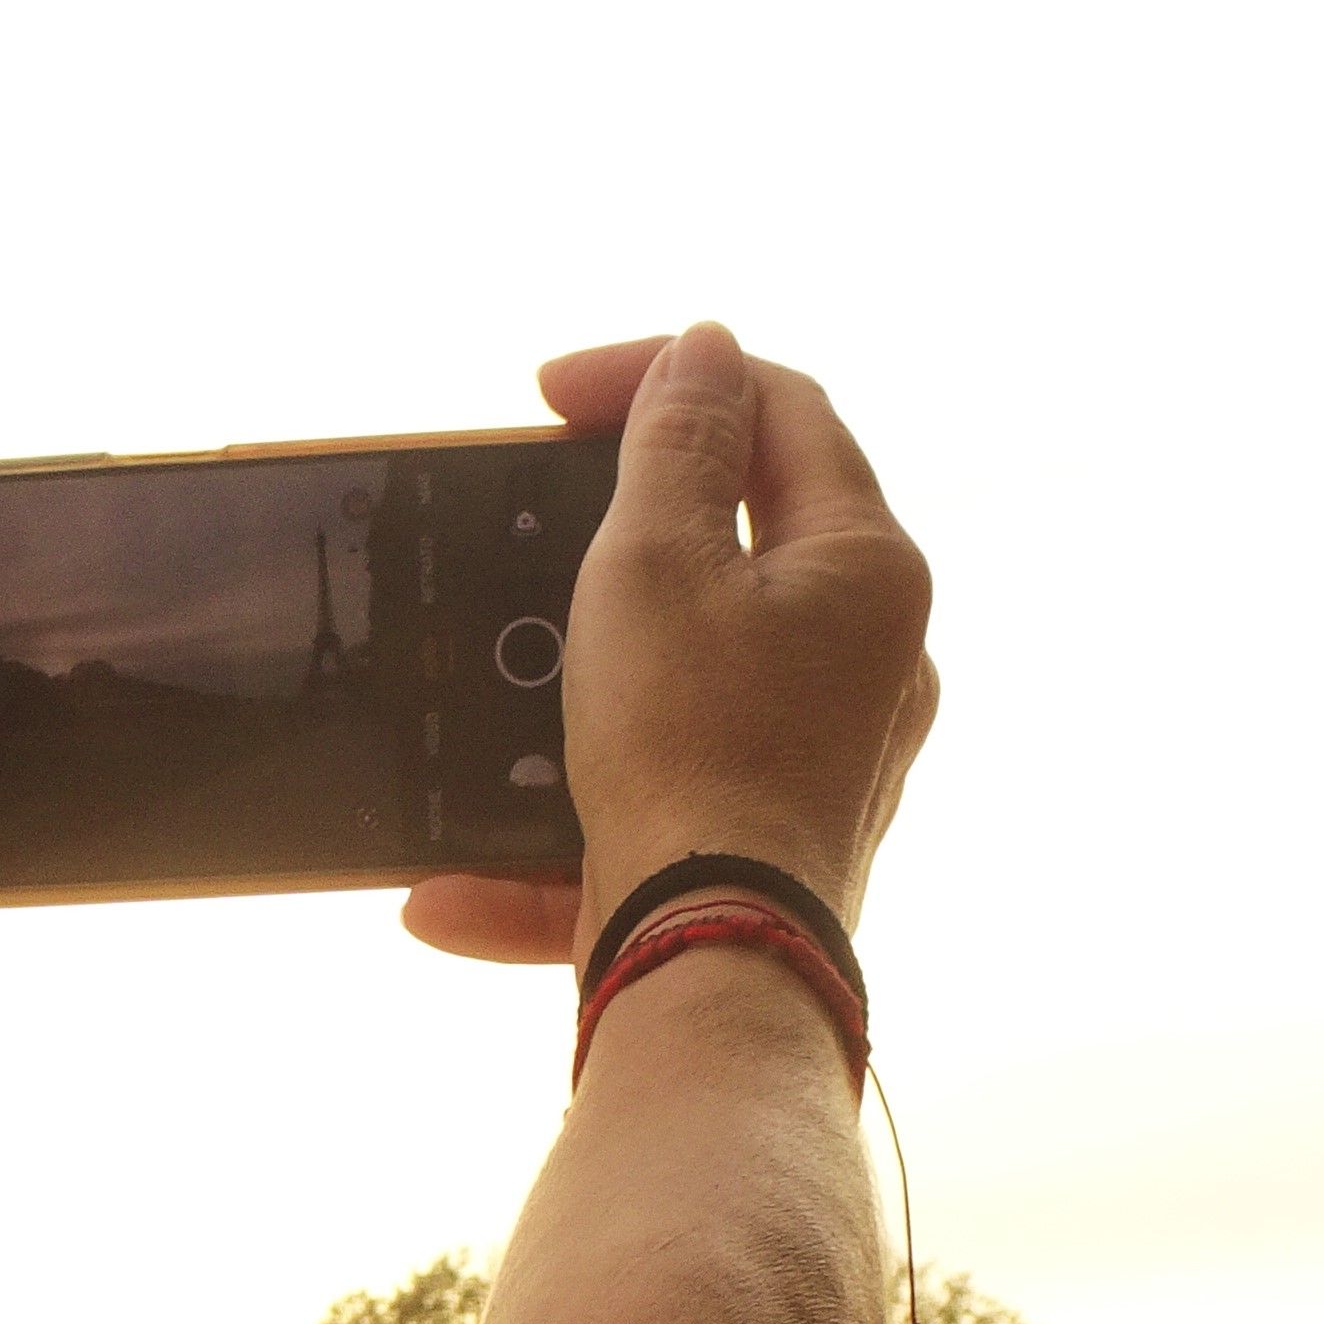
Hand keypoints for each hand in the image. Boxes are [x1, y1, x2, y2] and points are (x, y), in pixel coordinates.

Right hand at [398, 324, 939, 971]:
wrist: (707, 973)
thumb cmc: (688, 758)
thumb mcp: (653, 566)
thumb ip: (676, 446)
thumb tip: (706, 351)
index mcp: (867, 565)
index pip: (781, 408)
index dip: (666, 374)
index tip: (552, 396)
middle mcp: (874, 658)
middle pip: (744, 542)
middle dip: (618, 531)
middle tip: (526, 523)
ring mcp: (827, 761)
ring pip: (690, 681)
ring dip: (577, 686)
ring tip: (493, 698)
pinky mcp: (768, 849)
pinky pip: (656, 809)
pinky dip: (559, 835)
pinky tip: (449, 890)